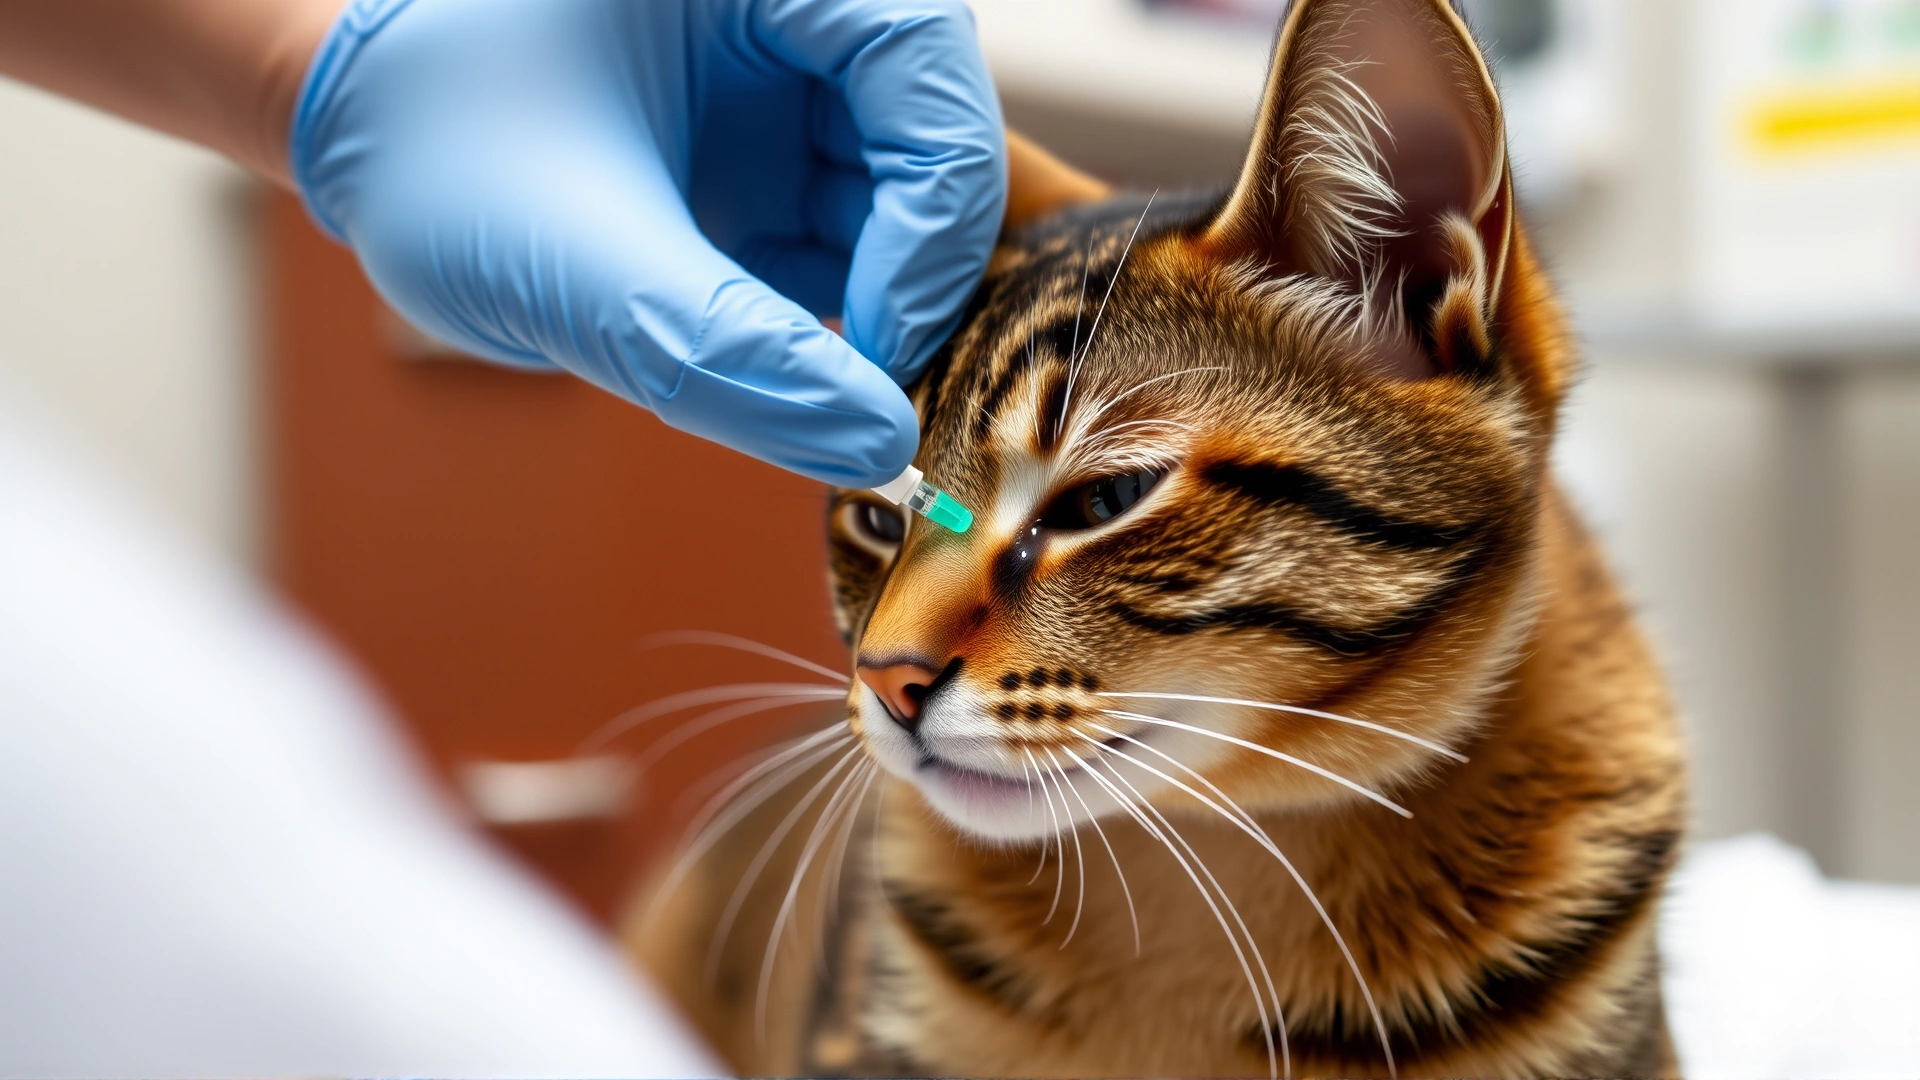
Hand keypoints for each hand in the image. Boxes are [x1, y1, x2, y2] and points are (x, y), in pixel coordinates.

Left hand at [292, 0, 1004, 486]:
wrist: (349, 142)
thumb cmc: (426, 148)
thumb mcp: (575, 265)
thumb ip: (729, 358)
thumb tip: (880, 446)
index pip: (916, 54)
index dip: (931, 204)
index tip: (882, 339)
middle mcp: (778, 11)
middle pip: (929, 128)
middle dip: (909, 263)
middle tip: (868, 384)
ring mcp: (776, 79)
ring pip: (898, 191)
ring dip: (871, 297)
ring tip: (798, 378)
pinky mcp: (763, 149)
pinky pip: (846, 229)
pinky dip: (826, 309)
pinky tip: (767, 357)